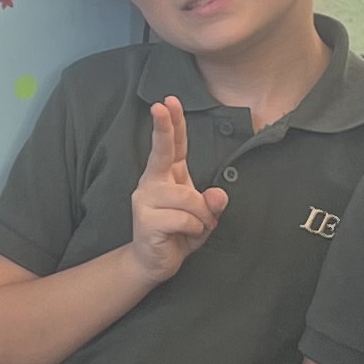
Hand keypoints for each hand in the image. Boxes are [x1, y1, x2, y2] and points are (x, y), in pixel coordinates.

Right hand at [123, 98, 228, 279]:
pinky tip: (183, 236)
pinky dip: (194, 230)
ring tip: (195, 227)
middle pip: (163, 152)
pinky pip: (184, 219)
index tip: (167, 101)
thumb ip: (213, 204)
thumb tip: (218, 195)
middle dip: (164, 128)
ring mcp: (145, 200)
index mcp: (166, 175)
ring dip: (201, 217)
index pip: (171, 145)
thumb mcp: (204, 217)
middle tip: (161, 105)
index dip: (171, 123)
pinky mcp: (145, 220)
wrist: (155, 262)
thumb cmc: (179, 233)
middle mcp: (151, 183)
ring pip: (188, 197)